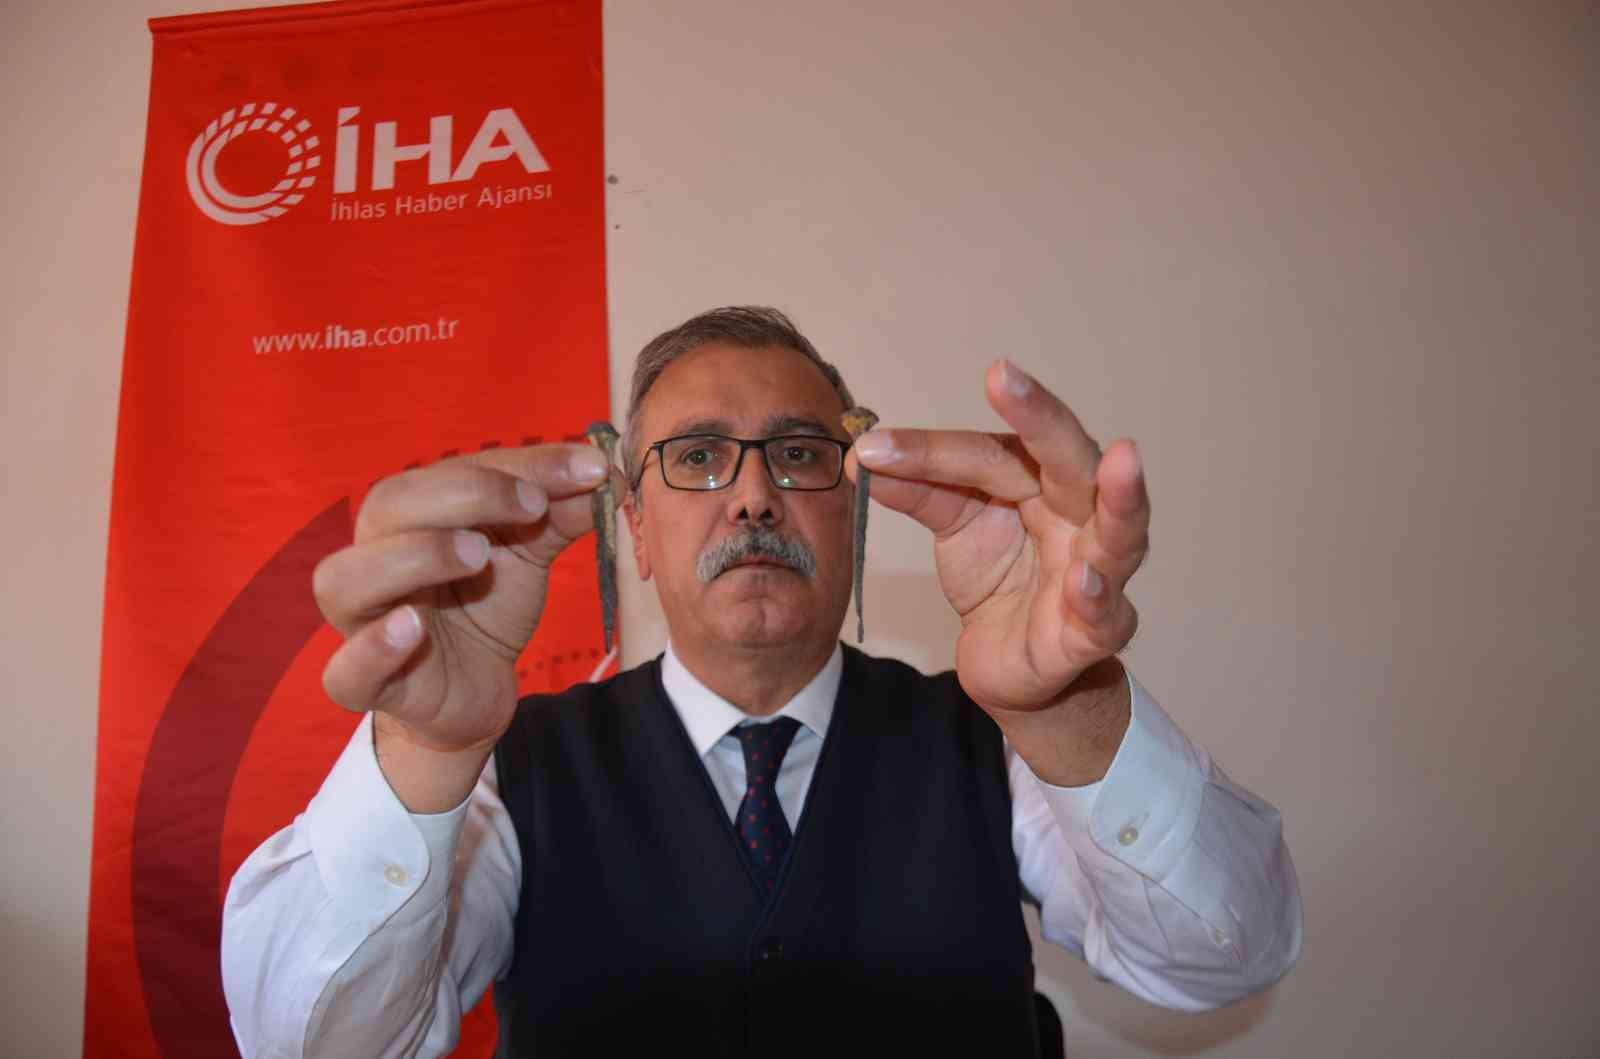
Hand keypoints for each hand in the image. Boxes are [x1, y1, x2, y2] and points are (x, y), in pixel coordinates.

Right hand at [313, 444, 616, 755]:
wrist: (476, 692)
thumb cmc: (486, 607)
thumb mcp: (528, 554)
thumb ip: (560, 513)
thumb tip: (604, 473)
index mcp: (413, 515)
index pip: (452, 470)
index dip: (519, 465)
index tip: (585, 468)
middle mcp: (377, 557)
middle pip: (389, 505)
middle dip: (465, 495)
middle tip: (533, 506)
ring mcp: (364, 621)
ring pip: (347, 579)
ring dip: (414, 556)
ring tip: (476, 556)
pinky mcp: (368, 683)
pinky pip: (345, 669)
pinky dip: (374, 647)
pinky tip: (413, 629)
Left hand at [850, 359, 1148, 721]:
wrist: (1008, 661)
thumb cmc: (998, 577)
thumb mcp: (954, 524)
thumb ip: (918, 490)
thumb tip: (863, 458)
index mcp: (1042, 479)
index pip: (992, 452)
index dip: (932, 449)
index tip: (874, 446)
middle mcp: (1079, 514)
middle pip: (1071, 459)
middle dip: (1043, 418)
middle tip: (1005, 377)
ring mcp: (1097, 571)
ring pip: (1121, 530)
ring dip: (1121, 496)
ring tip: (1121, 459)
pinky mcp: (1095, 631)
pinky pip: (1105, 612)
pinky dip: (1097, 596)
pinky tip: (1083, 580)